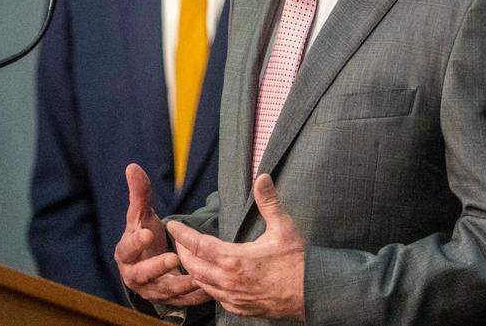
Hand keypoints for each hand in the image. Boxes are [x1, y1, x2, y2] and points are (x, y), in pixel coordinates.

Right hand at [114, 163, 208, 305]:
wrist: (146, 263)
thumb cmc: (143, 235)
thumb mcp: (141, 215)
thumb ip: (139, 193)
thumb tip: (132, 166)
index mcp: (125, 253)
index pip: (127, 248)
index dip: (135, 242)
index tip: (146, 233)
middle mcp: (134, 275)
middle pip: (143, 275)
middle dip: (157, 267)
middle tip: (174, 258)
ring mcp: (151, 290)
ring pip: (164, 291)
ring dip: (181, 285)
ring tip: (197, 277)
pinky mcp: (167, 300)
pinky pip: (181, 301)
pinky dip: (194, 296)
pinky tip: (208, 290)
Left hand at [167, 174, 304, 318]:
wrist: (314, 293)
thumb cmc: (298, 260)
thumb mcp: (284, 227)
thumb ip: (269, 201)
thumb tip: (262, 177)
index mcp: (234, 259)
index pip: (197, 244)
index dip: (182, 233)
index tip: (172, 224)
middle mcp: (228, 281)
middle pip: (192, 265)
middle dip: (182, 250)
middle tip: (177, 238)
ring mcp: (233, 297)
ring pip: (200, 283)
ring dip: (191, 269)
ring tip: (187, 256)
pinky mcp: (239, 308)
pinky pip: (214, 297)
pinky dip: (206, 285)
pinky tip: (207, 278)